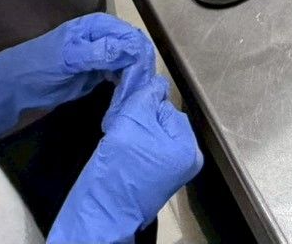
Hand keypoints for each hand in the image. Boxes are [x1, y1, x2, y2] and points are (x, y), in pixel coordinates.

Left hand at [0, 13, 152, 141]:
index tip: (141, 77)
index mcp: (97, 26)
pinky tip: (125, 96)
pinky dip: (125, 85)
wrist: (16, 86)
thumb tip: (128, 48)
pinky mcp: (98, 73)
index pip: (130, 36)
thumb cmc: (38, 66)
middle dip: (139, 68)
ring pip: (130, 63)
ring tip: (134, 96)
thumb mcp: (68, 58)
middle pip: (134, 49)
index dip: (138, 54)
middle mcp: (103, 37)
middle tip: (138, 90)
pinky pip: (120, 76)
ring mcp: (102, 56)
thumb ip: (97, 52)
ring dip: (134, 78)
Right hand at [47, 75, 202, 243]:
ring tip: (120, 140)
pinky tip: (122, 151)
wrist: (102, 210)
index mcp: (189, 147)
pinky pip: (149, 149)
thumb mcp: (133, 121)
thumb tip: (157, 81)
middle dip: (141, 119)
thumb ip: (147, 96)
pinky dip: (135, 145)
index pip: (168, 108)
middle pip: (163, 121)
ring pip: (154, 133)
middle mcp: (189, 159)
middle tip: (120, 126)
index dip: (145, 105)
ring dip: (136, 131)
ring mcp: (174, 170)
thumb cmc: (119, 166)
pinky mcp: (158, 177)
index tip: (125, 109)